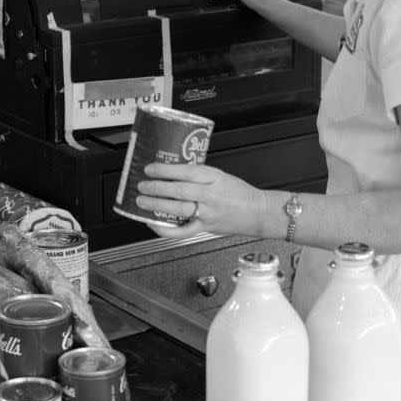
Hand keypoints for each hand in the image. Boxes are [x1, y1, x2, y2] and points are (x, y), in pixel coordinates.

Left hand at [135, 162, 265, 238]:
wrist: (258, 212)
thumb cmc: (240, 193)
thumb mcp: (220, 176)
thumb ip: (199, 175)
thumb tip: (172, 173)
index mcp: (215, 177)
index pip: (187, 172)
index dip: (166, 170)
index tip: (150, 169)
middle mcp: (211, 195)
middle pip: (180, 191)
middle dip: (157, 188)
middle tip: (142, 186)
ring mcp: (208, 213)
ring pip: (179, 210)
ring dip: (157, 206)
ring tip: (142, 202)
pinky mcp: (205, 228)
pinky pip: (182, 232)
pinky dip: (165, 229)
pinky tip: (153, 224)